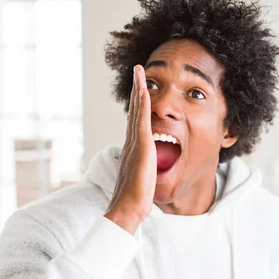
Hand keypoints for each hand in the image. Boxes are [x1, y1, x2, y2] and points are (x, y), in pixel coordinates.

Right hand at [104, 65, 155, 233]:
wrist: (127, 208)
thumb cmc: (135, 199)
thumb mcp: (143, 179)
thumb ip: (146, 171)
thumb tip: (150, 173)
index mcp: (133, 150)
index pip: (136, 122)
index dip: (137, 106)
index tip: (140, 91)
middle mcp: (131, 142)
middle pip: (134, 110)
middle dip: (136, 90)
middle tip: (137, 72)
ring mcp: (135, 142)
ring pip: (136, 110)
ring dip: (137, 88)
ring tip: (139, 71)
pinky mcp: (141, 145)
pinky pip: (142, 118)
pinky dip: (141, 101)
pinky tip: (143, 87)